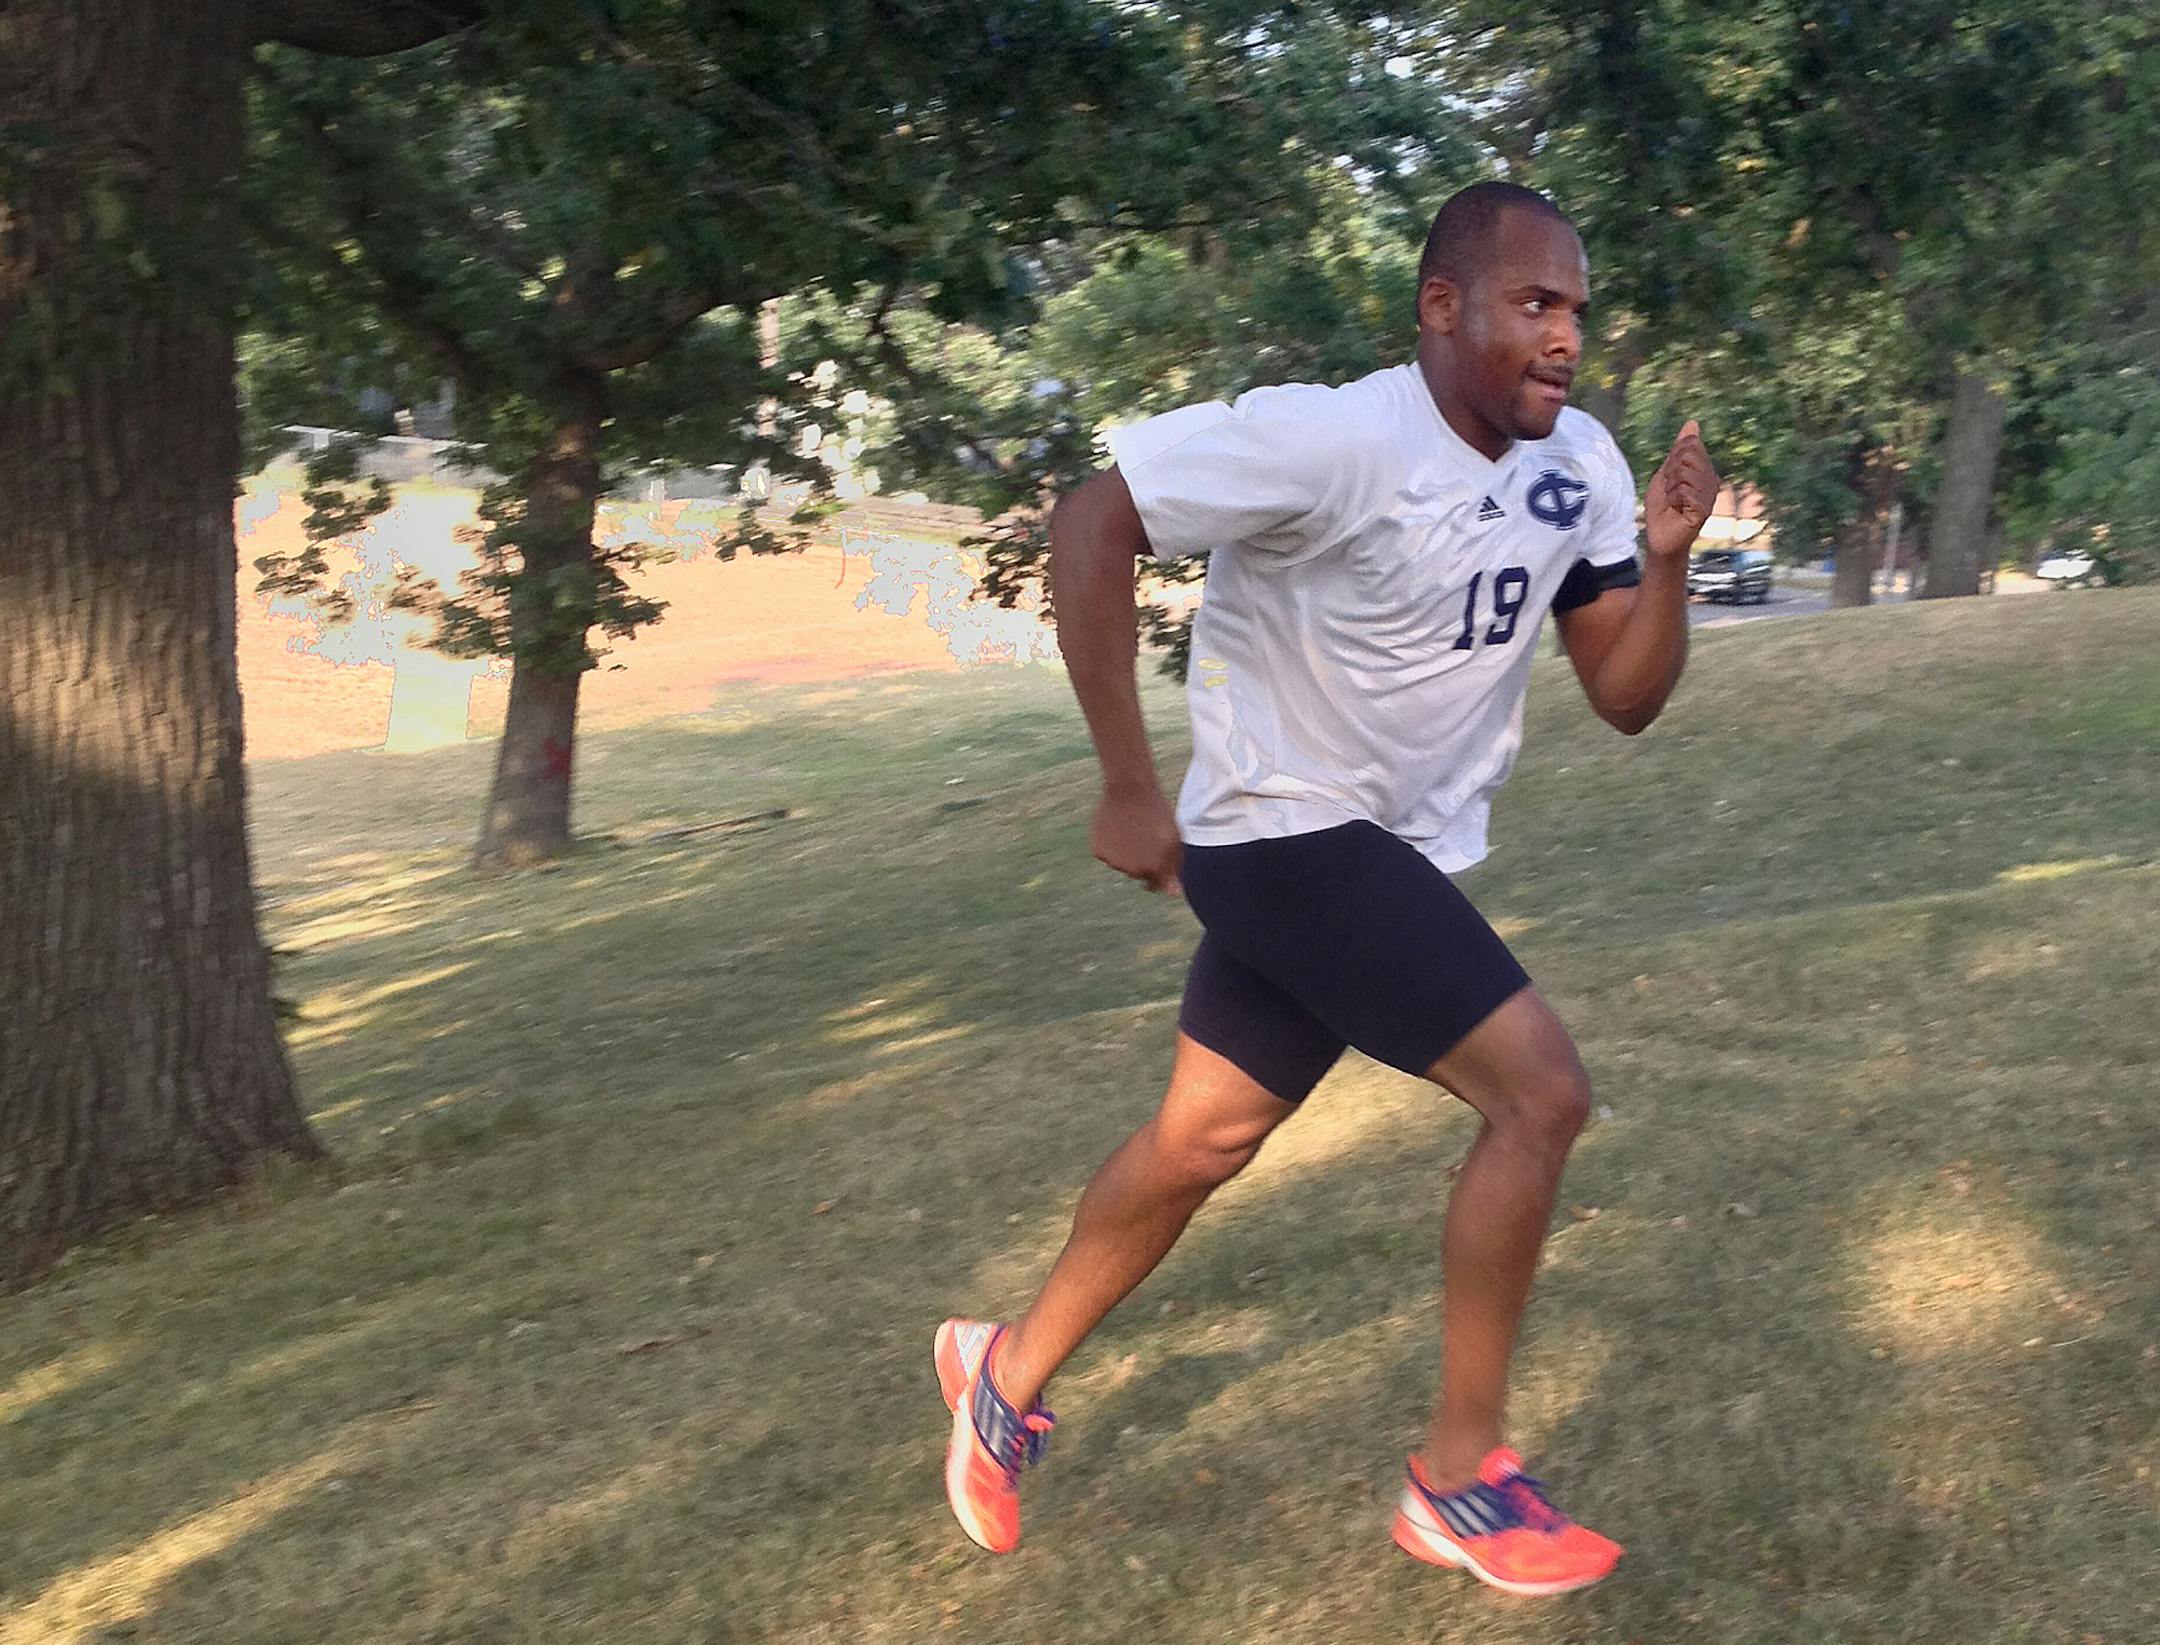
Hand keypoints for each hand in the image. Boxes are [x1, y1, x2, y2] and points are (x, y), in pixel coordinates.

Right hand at [1091, 786, 1182, 894]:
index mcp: (1153, 869)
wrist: (1129, 790)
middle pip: (1136, 874)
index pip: (1154, 885)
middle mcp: (1132, 871)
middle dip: (1141, 861)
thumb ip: (1174, 868)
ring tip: (1131, 827)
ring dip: (1125, 852)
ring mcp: (1113, 861)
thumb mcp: (1174, 839)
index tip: (1156, 858)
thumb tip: (1174, 894)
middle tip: (1144, 836)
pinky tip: (1117, 827)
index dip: (1157, 873)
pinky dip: (1110, 845)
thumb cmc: (1157, 812)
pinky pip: (1106, 854)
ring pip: (1120, 864)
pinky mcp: (1098, 851)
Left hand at [1644, 420, 1718, 558]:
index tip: (1669, 478)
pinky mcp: (1705, 509)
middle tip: (1670, 491)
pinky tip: (1676, 509)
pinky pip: (1686, 491)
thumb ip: (1679, 450)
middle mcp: (1711, 480)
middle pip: (1689, 456)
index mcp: (1703, 469)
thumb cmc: (1662, 507)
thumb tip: (1692, 423)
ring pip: (1686, 473)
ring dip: (1671, 487)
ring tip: (1673, 501)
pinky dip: (1673, 498)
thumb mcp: (1666, 473)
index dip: (1672, 459)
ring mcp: (1710, 495)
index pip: (1690, 445)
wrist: (1659, 537)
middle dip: (1671, 472)